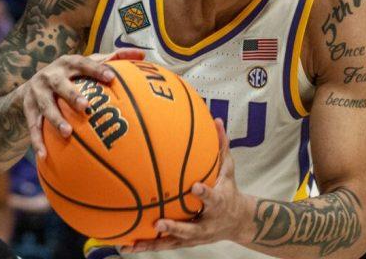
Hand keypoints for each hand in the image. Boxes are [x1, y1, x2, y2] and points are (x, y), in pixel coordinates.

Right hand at [17, 48, 144, 158]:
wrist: (28, 89)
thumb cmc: (69, 77)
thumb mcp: (85, 66)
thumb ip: (112, 60)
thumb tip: (143, 55)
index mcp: (68, 64)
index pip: (83, 63)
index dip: (96, 69)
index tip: (111, 77)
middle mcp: (50, 75)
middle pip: (60, 84)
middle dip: (72, 95)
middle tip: (86, 106)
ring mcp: (37, 92)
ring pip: (45, 106)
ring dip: (55, 119)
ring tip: (67, 133)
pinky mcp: (27, 108)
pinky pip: (32, 126)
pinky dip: (37, 141)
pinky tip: (44, 156)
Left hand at [125, 119, 255, 251]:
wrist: (239, 222)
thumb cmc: (229, 190)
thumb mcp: (229, 170)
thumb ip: (221, 146)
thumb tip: (217, 120)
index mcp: (218, 203)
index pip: (212, 198)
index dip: (204, 193)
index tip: (195, 187)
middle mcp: (206, 223)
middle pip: (191, 228)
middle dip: (175, 226)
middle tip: (158, 222)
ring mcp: (195, 236)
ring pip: (173, 242)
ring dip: (153, 244)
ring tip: (132, 244)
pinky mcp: (185, 242)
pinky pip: (164, 245)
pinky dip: (146, 246)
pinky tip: (126, 246)